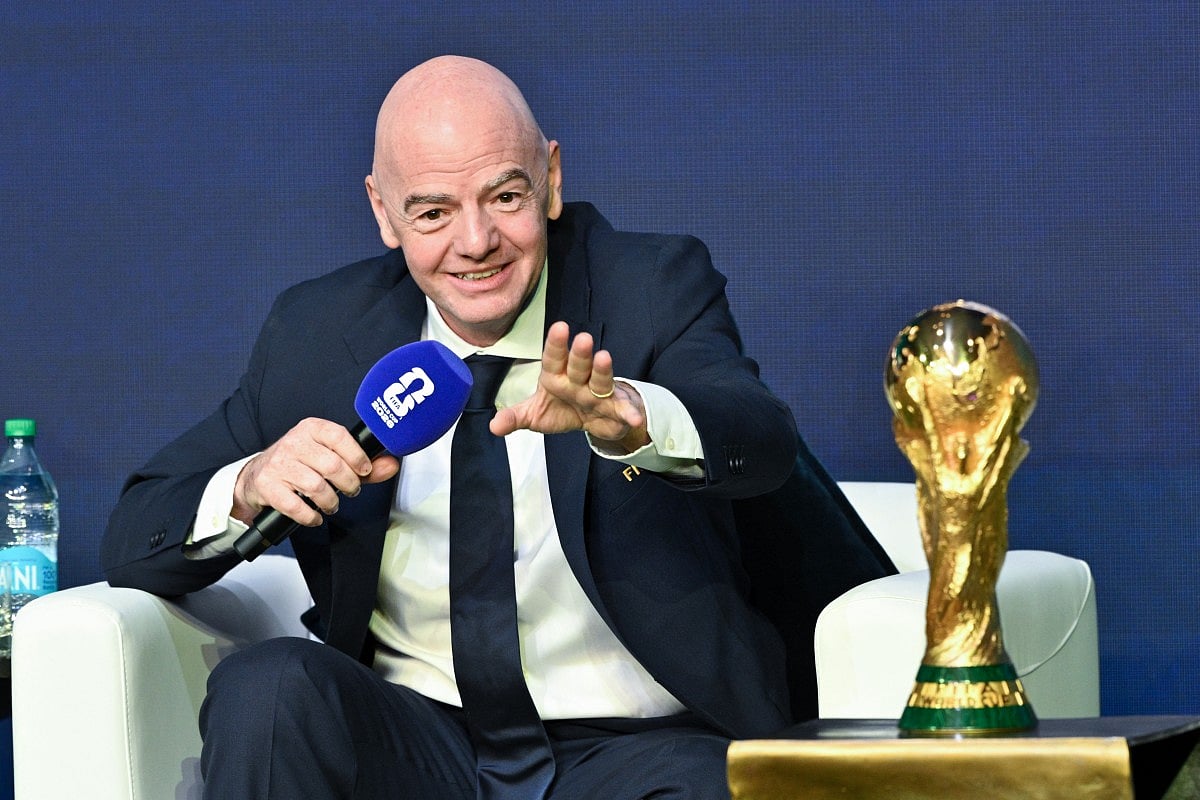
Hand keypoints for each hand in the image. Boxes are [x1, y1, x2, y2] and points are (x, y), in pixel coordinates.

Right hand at [231, 417, 399, 525]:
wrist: (257, 477)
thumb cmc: (300, 465)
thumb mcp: (330, 457)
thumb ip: (362, 463)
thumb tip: (391, 465)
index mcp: (312, 429)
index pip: (339, 436)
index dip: (357, 456)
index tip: (364, 470)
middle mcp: (294, 442)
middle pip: (332, 465)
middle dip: (348, 484)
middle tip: (350, 491)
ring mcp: (279, 464)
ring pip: (316, 487)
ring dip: (330, 502)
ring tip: (331, 504)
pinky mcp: (268, 486)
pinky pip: (296, 506)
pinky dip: (310, 517)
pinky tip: (314, 516)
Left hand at [490, 321, 649, 451]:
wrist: (592, 421)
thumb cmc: (562, 409)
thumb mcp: (535, 415)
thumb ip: (516, 417)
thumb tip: (494, 426)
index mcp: (557, 376)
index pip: (554, 358)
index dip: (556, 345)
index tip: (559, 327)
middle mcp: (578, 380)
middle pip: (579, 366)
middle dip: (580, 354)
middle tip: (583, 339)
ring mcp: (598, 393)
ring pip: (600, 380)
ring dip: (602, 370)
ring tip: (604, 357)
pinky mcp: (615, 409)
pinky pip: (622, 410)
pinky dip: (630, 413)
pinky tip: (635, 417)